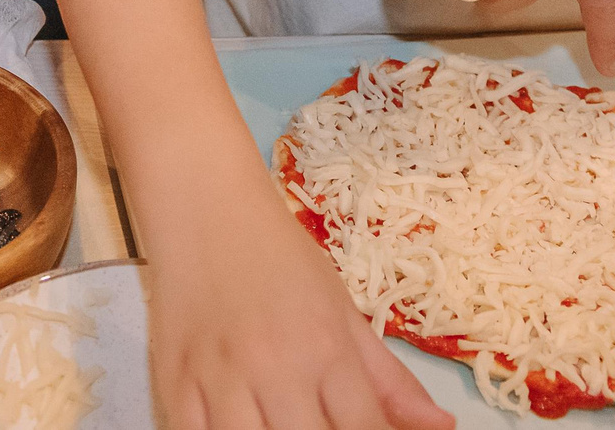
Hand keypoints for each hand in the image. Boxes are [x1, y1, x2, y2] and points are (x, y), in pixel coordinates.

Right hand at [149, 185, 451, 429]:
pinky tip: (239, 426)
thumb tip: (440, 427)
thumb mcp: (343, 308)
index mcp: (327, 348)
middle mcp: (276, 367)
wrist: (204, 205)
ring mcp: (220, 379)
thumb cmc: (277, 255)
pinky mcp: (173, 383)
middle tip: (320, 424)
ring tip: (281, 424)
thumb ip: (390, 378)